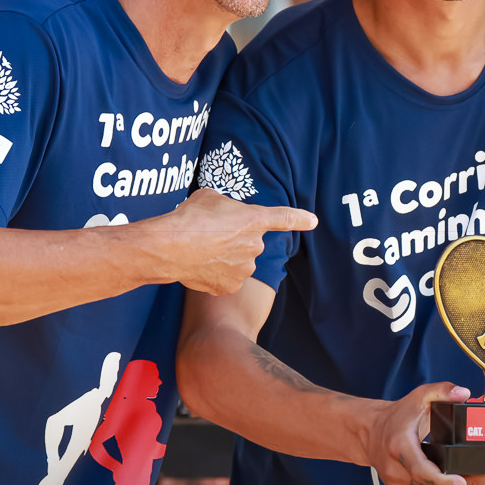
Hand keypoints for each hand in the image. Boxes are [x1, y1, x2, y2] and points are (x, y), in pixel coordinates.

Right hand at [159, 189, 316, 294]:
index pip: (283, 218)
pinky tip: (200, 266)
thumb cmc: (189, 218)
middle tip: (210, 234)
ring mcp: (244, 269)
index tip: (313, 221)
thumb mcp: (210, 198)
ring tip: (202, 250)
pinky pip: (226, 279)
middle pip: (249, 242)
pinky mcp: (230, 286)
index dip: (299, 218)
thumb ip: (226, 207)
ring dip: (224, 256)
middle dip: (234, 238)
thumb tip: (224, 216)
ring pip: (238, 261)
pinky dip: (215, 274)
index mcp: (254, 219)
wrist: (171, 247)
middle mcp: (255, 246)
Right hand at [363, 382, 484, 484]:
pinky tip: (453, 479)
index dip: (442, 480)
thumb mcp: (419, 397)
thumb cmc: (396, 417)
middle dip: (463, 483)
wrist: (370, 432)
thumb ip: (442, 391)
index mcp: (399, 447)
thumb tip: (463, 393)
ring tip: (478, 476)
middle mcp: (396, 470)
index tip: (461, 481)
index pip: (421, 470)